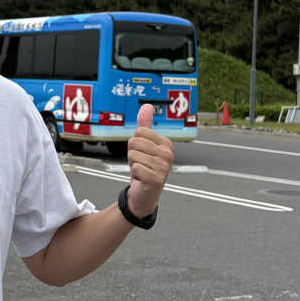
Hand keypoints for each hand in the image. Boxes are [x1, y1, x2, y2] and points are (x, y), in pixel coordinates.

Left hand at [126, 104, 173, 218]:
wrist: (145, 194)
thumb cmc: (144, 168)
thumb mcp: (144, 145)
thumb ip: (145, 125)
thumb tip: (146, 106)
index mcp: (166, 144)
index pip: (139, 131)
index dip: (135, 143)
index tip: (142, 154)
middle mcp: (168, 154)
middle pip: (134, 142)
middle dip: (132, 154)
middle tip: (140, 163)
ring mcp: (163, 167)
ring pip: (133, 155)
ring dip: (132, 164)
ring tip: (141, 170)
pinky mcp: (156, 179)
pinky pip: (134, 167)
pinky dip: (134, 174)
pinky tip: (141, 179)